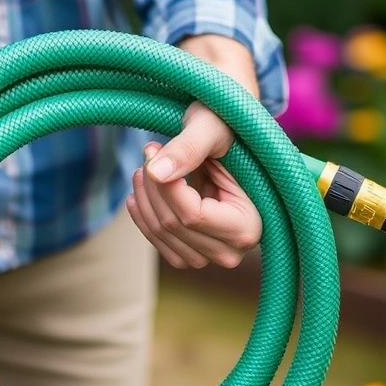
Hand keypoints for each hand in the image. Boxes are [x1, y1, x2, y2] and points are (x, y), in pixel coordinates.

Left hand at [126, 35, 262, 268]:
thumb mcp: (211, 128)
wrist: (231, 140)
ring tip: (142, 169)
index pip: (192, 215)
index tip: (152, 149)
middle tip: (148, 152)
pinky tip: (137, 196)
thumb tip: (156, 173)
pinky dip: (144, 218)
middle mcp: (232, 250)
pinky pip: (160, 244)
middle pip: (174, 226)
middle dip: (153, 187)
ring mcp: (213, 257)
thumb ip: (188, 148)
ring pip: (163, 234)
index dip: (165, 184)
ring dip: (145, 201)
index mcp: (248, 225)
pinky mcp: (195, 256)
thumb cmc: (225, 127)